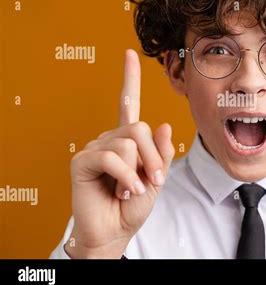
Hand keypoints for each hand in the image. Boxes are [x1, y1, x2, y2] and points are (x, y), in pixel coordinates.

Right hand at [65, 49, 174, 257]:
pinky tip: (124, 191)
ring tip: (132, 190)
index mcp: (128, 139)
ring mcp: (95, 147)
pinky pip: (111, 156)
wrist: (115, 231)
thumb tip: (164, 124)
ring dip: (139, 171)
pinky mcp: (81, 160)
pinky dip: (125, 176)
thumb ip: (161, 153)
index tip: (129, 54)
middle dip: (153, 157)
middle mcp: (110, 138)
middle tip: (153, 181)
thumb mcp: (157, 178)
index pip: (127, 103)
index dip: (129, 78)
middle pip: (140, 128)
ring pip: (128, 142)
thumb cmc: (133, 205)